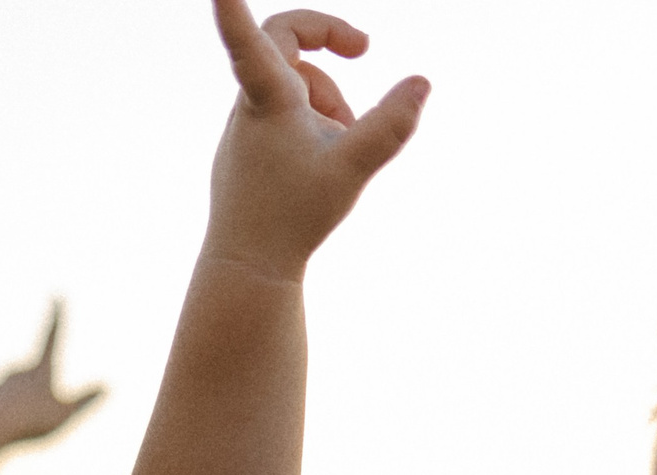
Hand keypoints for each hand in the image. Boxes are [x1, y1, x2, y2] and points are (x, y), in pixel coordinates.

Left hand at [0, 302, 105, 450]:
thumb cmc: (29, 423)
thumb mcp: (65, 415)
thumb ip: (86, 401)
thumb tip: (106, 387)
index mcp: (39, 370)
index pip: (51, 337)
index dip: (57, 317)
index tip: (57, 296)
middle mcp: (17, 370)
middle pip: (33, 384)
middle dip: (35, 400)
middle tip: (33, 420)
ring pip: (14, 397)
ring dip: (18, 411)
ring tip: (16, 427)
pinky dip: (1, 418)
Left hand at [205, 0, 427, 280]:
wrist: (248, 268)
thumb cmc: (294, 218)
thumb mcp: (352, 169)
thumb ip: (390, 126)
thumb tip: (423, 83)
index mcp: (266, 101)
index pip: (247, 38)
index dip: (233, 8)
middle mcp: (248, 107)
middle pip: (286, 42)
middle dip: (329, 41)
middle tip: (364, 48)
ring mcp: (244, 127)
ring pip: (292, 86)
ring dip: (328, 97)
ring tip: (347, 134)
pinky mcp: (247, 149)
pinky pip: (284, 116)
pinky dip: (314, 123)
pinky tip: (326, 157)